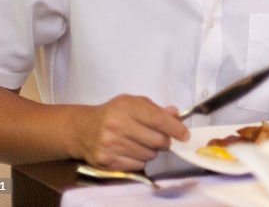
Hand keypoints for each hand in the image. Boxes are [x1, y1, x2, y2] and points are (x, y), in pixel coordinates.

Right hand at [72, 95, 188, 170]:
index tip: (185, 135)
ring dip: (152, 151)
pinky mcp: (107, 161)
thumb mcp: (133, 103)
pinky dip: (140, 160)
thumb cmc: (113, 113)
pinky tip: (132, 151)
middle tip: (162, 139)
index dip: (176, 129)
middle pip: (157, 141)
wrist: (83, 129)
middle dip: (165, 142)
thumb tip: (176, 115)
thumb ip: (156, 109)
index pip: (158, 120)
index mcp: (126, 107)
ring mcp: (111, 145)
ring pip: (149, 155)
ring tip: (142, 143)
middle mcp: (117, 126)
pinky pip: (137, 165)